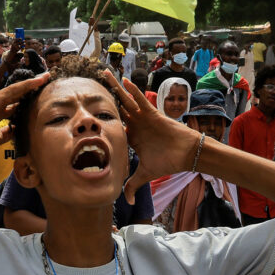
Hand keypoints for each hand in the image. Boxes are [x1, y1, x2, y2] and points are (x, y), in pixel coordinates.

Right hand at [0, 72, 47, 162]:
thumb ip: (3, 135)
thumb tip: (14, 130)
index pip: (14, 105)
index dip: (26, 100)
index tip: (39, 97)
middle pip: (17, 94)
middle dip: (31, 88)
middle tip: (46, 80)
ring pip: (16, 89)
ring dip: (31, 83)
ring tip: (46, 76)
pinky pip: (12, 91)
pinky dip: (25, 86)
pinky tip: (36, 81)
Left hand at [102, 73, 199, 202]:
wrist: (186, 155)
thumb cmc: (168, 162)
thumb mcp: (145, 174)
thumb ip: (132, 184)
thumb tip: (126, 201)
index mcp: (132, 137)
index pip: (114, 126)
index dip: (102, 119)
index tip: (88, 114)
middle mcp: (135, 125)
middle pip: (117, 108)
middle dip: (105, 97)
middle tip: (92, 84)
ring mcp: (143, 118)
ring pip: (126, 100)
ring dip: (115, 87)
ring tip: (104, 73)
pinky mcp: (152, 114)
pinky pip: (140, 100)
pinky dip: (133, 91)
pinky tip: (124, 80)